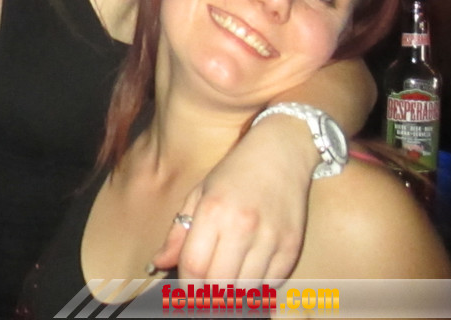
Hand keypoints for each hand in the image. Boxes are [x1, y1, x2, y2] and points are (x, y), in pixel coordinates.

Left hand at [150, 117, 314, 280]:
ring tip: (223, 287)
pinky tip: (246, 277)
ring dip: (231, 295)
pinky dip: (255, 289)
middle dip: (206, 296)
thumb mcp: (198, 193)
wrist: (280, 153)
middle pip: (219, 284)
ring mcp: (271, 239)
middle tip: (202, 295)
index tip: (184, 290)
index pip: (193, 266)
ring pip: (245, 290)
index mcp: (213, 211)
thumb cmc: (233, 173)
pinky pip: (270, 285)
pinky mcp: (292, 247)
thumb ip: (178, 232)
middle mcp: (243, 227)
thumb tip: (157, 264)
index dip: (186, 286)